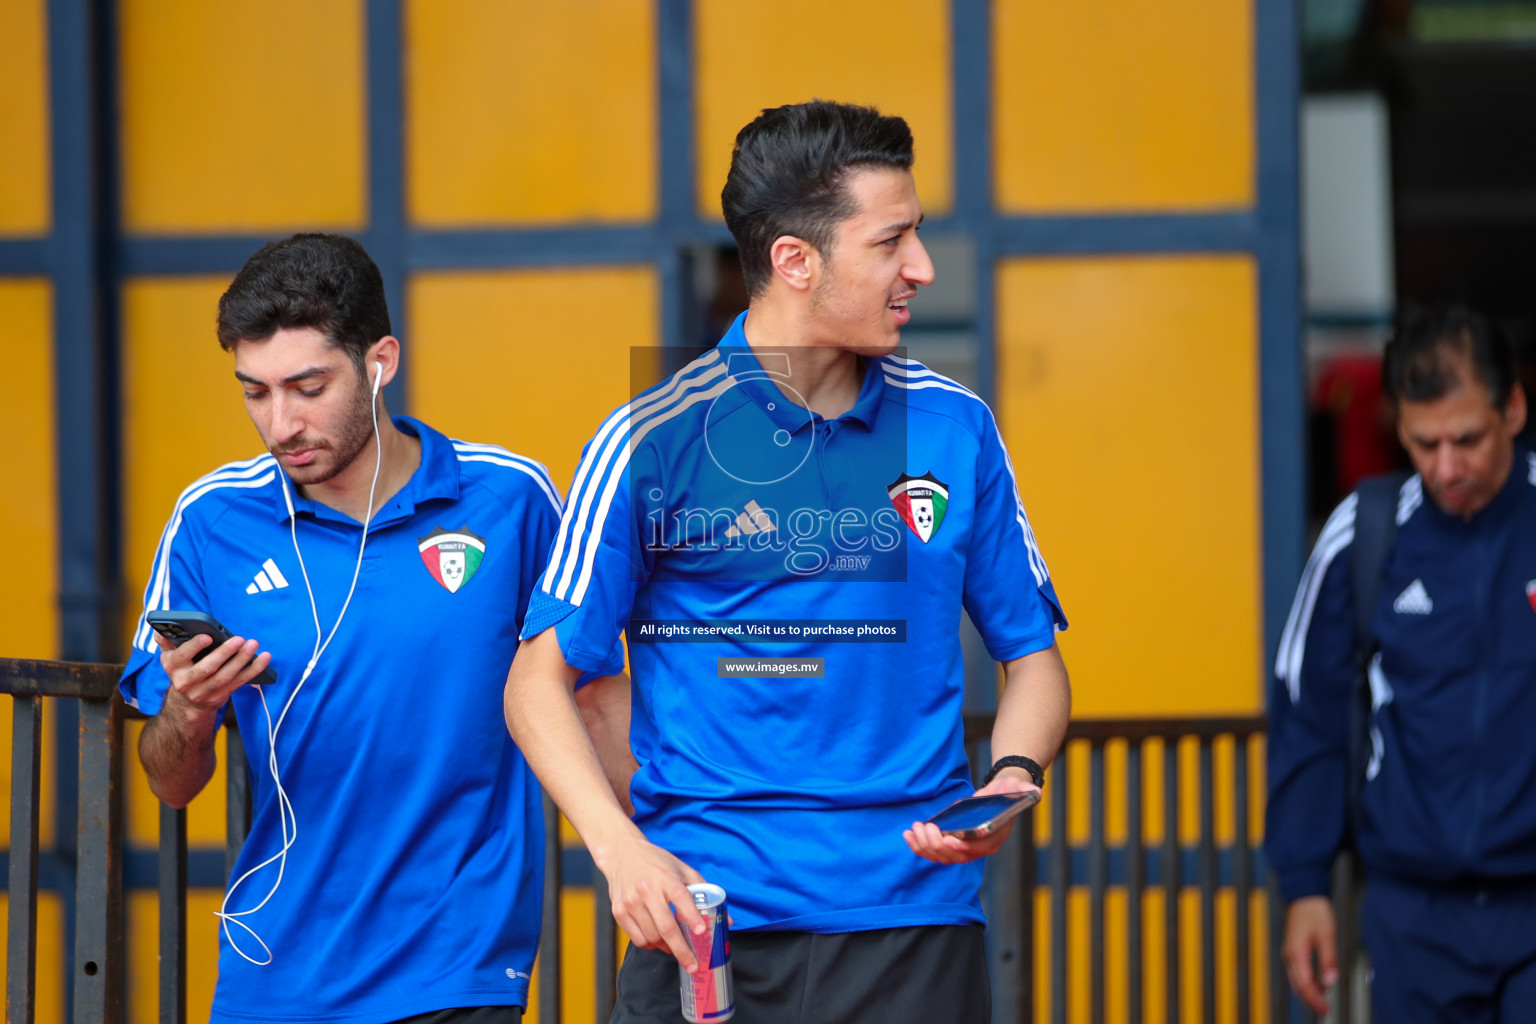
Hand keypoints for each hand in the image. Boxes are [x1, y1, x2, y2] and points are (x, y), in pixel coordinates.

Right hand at [153, 630, 270, 720]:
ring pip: (225, 677)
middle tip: (240, 639)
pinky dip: (253, 670)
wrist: (186, 703)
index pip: (181, 656)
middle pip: (207, 668)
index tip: (207, 636)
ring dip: (242, 661)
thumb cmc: (183, 669)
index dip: (194, 647)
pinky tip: (265, 658)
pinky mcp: (219, 697)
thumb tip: (160, 630)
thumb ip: (167, 641)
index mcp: (172, 667)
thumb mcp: (171, 656)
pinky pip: (239, 683)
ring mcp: (203, 692)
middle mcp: (185, 682)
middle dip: (224, 653)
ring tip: (253, 645)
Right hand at [597, 833, 707, 971]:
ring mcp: (630, 902)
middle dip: (681, 950)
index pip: (681, 898)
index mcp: (666, 877)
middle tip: (693, 965)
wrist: (622, 854)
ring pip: (651, 937)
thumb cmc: (656, 863)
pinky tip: (658, 940)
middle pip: (665, 927)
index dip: (692, 916)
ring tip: (676, 947)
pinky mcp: (618, 911)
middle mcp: (646, 890)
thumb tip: (726, 920)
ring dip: (666, 948)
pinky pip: (637, 938)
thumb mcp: (682, 869)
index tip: (701, 931)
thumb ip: (704, 891)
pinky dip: (650, 944)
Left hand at [903, 770, 1040, 864]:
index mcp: (994, 838)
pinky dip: (919, 846)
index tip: (947, 838)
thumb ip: (1023, 790)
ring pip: (941, 857)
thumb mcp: (1015, 787)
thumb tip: (1035, 791)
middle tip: (925, 827)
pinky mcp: (950, 843)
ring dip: (924, 846)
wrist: (999, 793)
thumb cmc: (1006, 790)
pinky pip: (933, 852)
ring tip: (913, 830)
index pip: (977, 849)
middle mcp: (979, 848)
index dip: (962, 847)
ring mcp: (964, 848)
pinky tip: (908, 835)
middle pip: (955, 856)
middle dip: (937, 845)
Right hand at [1282, 895, 1337, 1015]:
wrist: (1303, 894)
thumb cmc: (1315, 911)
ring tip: (1322, 1000)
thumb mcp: (1327, 935)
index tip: (1325, 1009)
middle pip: (1297, 985)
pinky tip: (1317, 984)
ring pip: (1296, 979)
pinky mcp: (1292, 949)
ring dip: (1308, 992)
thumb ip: (1328, 959)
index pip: (1304, 984)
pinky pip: (1297, 971)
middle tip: (1325, 1010)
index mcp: (1297, 952)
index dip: (1314, 999)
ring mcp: (1289, 952)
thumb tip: (1329, 981)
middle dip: (1310, 999)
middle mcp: (1289, 954)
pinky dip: (1306, 982)